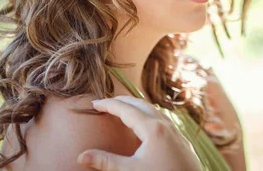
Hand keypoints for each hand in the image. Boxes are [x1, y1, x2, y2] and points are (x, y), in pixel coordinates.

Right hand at [77, 96, 201, 170]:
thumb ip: (106, 162)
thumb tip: (81, 156)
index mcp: (152, 128)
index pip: (125, 109)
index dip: (108, 105)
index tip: (94, 103)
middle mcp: (165, 125)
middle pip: (140, 104)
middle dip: (122, 101)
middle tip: (105, 103)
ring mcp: (176, 131)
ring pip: (154, 110)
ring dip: (137, 106)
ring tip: (123, 110)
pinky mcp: (181, 140)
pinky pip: (163, 120)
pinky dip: (149, 115)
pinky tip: (146, 125)